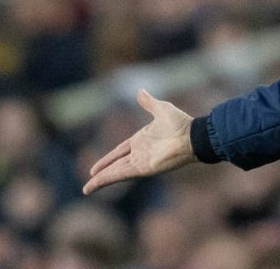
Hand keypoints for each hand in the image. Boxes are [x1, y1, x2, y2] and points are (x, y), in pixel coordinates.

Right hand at [82, 89, 196, 194]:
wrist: (192, 136)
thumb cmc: (180, 123)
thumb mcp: (161, 108)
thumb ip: (148, 102)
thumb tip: (140, 91)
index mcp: (141, 140)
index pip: (119, 151)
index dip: (108, 159)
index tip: (96, 167)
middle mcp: (139, 153)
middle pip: (115, 165)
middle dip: (102, 173)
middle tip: (89, 182)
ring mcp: (141, 162)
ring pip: (116, 172)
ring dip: (101, 180)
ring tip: (87, 188)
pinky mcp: (143, 168)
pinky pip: (121, 174)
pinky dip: (108, 178)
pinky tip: (96, 183)